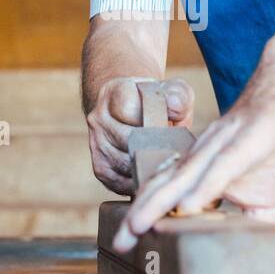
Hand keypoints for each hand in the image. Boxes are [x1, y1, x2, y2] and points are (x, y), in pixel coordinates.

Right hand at [86, 76, 194, 194]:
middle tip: (176, 151)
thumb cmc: (157, 103)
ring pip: (125, 164)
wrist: (133, 111)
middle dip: (156, 147)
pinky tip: (154, 175)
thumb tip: (175, 107)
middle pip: (128, 140)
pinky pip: (121, 183)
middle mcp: (99, 118)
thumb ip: (177, 95)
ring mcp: (97, 144)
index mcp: (114, 93)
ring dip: (150, 166)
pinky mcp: (101, 169)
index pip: (129, 108)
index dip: (153, 118)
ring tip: (168, 163)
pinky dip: (140, 182)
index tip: (170, 124)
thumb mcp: (171, 90)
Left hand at [113, 39, 274, 251]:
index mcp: (204, 166)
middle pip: (166, 187)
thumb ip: (252, 222)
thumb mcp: (267, 193)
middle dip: (140, 215)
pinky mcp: (249, 140)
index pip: (168, 193)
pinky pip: (223, 165)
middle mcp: (204, 155)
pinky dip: (206, 186)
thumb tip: (249, 254)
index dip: (145, 215)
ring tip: (138, 226)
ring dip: (160, 202)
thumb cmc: (274, 140)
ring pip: (185, 176)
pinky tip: (190, 205)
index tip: (126, 241)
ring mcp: (224, 145)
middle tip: (119, 243)